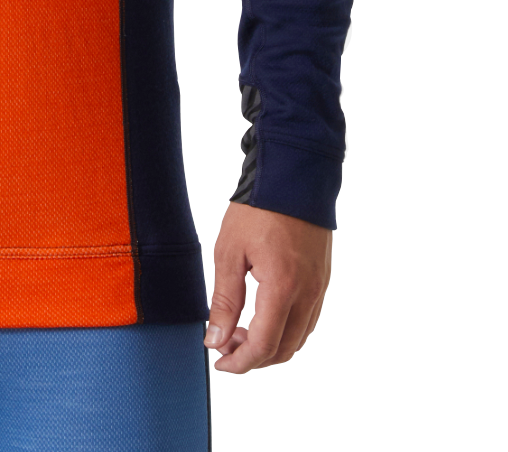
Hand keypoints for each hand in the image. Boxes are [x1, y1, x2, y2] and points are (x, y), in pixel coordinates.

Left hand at [204, 202, 331, 373]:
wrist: (294, 176)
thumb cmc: (259, 209)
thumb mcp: (230, 251)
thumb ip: (224, 299)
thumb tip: (215, 338)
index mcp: (283, 288)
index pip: (264, 345)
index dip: (241, 361)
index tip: (220, 362)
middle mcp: (308, 294)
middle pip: (284, 349)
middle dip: (253, 357)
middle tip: (225, 347)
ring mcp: (319, 288)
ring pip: (298, 338)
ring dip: (270, 345)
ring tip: (239, 331)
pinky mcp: (322, 279)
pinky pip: (306, 320)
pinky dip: (285, 329)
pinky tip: (262, 317)